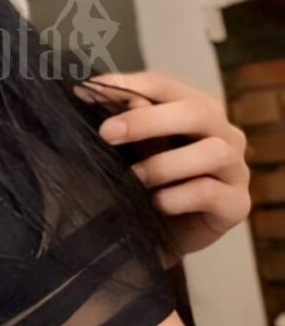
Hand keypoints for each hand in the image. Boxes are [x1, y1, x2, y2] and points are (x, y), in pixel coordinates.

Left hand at [74, 70, 250, 255]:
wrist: (161, 240)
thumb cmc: (148, 186)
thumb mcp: (133, 150)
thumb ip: (123, 123)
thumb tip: (91, 90)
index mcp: (198, 110)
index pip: (165, 86)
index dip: (128, 85)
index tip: (89, 90)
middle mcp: (224, 134)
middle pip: (196, 112)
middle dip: (148, 121)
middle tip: (107, 134)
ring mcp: (236, 169)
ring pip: (212, 152)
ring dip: (166, 163)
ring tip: (134, 177)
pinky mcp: (237, 204)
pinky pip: (211, 192)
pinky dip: (178, 196)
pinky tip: (156, 203)